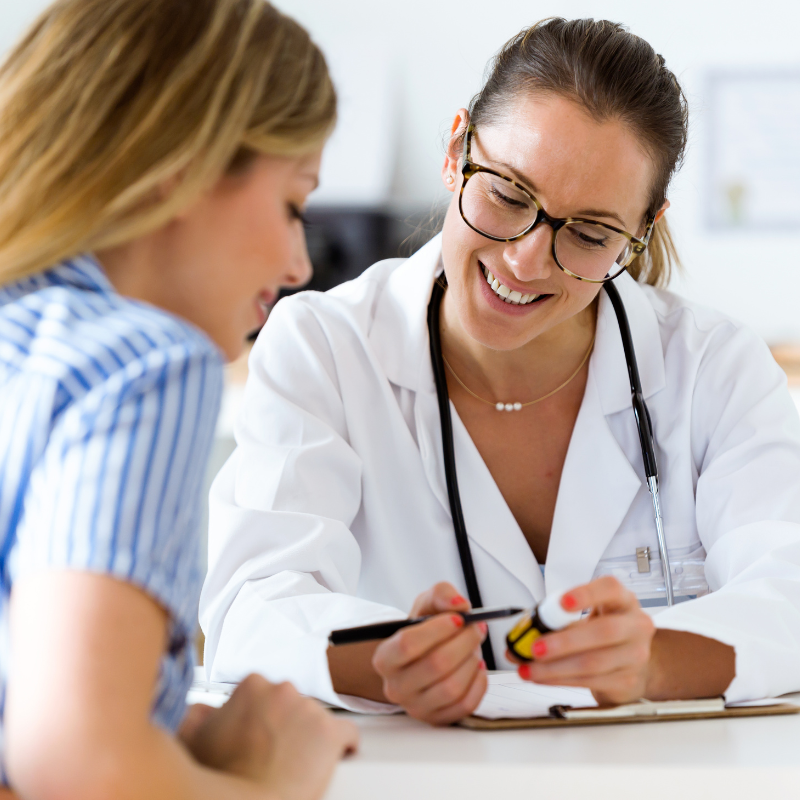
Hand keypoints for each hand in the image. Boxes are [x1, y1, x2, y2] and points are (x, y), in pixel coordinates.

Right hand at [181, 674, 358, 799]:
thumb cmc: (220, 778)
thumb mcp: (195, 739)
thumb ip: (198, 715)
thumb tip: (202, 710)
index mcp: (251, 685)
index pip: (264, 696)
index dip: (260, 721)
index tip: (257, 739)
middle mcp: (283, 690)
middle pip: (290, 706)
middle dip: (284, 728)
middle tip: (272, 756)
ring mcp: (309, 710)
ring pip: (315, 721)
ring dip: (308, 740)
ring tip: (293, 767)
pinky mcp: (332, 733)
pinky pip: (347, 735)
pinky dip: (342, 748)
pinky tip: (336, 760)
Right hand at [371, 582, 487, 724]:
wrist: (424, 657)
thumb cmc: (424, 631)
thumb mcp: (427, 604)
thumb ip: (442, 594)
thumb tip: (460, 605)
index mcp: (385, 657)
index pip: (407, 644)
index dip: (437, 630)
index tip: (458, 618)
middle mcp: (395, 687)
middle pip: (435, 666)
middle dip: (463, 642)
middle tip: (476, 628)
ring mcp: (416, 707)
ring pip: (451, 688)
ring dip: (471, 662)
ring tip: (474, 647)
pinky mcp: (437, 719)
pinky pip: (465, 706)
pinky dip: (478, 684)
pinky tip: (477, 667)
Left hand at [512, 576, 654, 705]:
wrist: (631, 662)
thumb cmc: (601, 633)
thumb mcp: (583, 617)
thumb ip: (553, 622)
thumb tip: (516, 641)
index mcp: (622, 600)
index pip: (609, 589)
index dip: (586, 594)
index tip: (562, 602)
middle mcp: (634, 626)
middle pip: (604, 632)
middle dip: (565, 641)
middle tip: (535, 648)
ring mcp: (635, 655)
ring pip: (594, 663)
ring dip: (555, 668)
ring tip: (529, 669)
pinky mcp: (627, 681)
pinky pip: (590, 681)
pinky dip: (561, 680)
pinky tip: (543, 677)